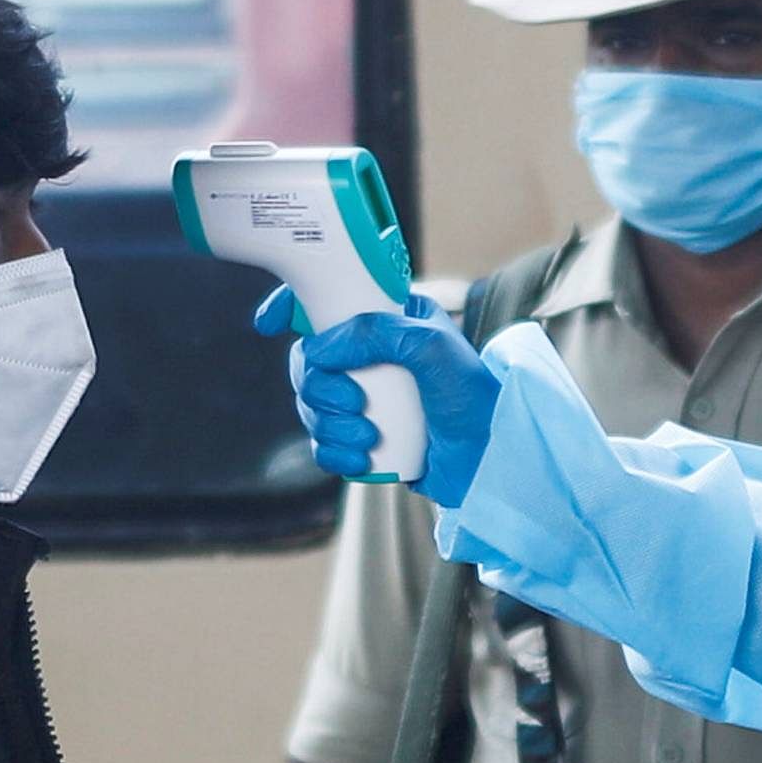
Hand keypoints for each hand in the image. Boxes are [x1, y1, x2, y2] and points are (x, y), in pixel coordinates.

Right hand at [254, 288, 499, 502]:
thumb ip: (376, 333)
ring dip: (329, 423)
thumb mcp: (433, 348)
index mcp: (388, 321)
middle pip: (308, 362)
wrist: (491, 460)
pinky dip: (333, 451)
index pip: (328, 302)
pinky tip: (361, 457)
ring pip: (311, 405)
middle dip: (318, 386)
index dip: (291, 308)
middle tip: (353, 402)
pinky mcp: (364, 438)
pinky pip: (323, 443)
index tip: (270, 324)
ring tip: (368, 435)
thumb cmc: (475, 397)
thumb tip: (319, 346)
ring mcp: (367, 398)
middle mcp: (372, 356)